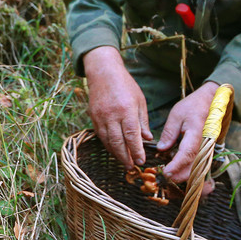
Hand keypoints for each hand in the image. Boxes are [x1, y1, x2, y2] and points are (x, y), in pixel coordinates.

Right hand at [84, 46, 152, 168]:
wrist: (103, 73)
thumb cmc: (125, 85)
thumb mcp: (140, 101)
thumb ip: (143, 121)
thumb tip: (147, 139)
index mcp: (126, 110)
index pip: (132, 136)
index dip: (136, 151)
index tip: (142, 161)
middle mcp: (112, 115)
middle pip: (118, 142)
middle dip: (125, 157)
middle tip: (132, 167)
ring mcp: (100, 117)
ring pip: (107, 141)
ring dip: (116, 154)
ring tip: (124, 162)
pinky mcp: (93, 117)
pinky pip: (100, 135)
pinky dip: (108, 145)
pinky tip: (114, 150)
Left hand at [157, 81, 219, 184]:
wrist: (215, 99)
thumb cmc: (195, 105)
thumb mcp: (177, 114)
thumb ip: (169, 133)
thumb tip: (162, 149)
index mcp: (197, 132)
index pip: (187, 153)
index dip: (176, 165)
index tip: (166, 172)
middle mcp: (207, 142)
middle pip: (196, 165)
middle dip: (181, 175)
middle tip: (167, 177)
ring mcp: (211, 146)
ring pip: (201, 167)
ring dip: (188, 174)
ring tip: (173, 176)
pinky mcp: (212, 148)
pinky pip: (203, 162)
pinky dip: (194, 169)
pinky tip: (183, 171)